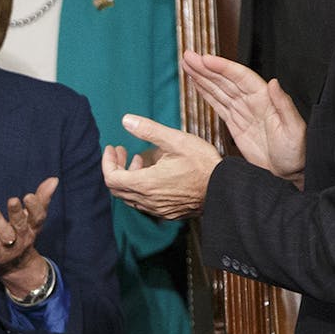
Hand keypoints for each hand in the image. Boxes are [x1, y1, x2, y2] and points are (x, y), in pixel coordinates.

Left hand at [0, 177, 57, 296]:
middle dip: (16, 213)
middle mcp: (22, 237)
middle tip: (12, 200)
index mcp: (32, 227)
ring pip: (5, 234)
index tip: (28, 196)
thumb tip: (54, 179)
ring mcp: (10, 247)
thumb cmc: (24, 233)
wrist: (17, 266)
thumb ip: (42, 198)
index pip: (37, 218)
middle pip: (20, 224)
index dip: (34, 208)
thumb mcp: (33, 218)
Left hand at [102, 114, 221, 218]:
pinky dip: (140, 187)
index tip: (112, 148)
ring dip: (128, 178)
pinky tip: (153, 173)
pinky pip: (145, 203)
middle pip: (117, 189)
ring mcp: (159, 209)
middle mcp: (149, 201)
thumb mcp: (176, 140)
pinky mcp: (169, 212)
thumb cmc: (203, 164)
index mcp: (146, 184)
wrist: (227, 189)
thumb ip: (149, 130)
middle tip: (121, 151)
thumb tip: (126, 120)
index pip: (111, 178)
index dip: (107, 162)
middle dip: (115, 168)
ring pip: (131, 197)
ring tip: (138, 159)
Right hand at [182, 51, 305, 183]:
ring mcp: (242, 111)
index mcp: (265, 99)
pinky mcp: (234, 122)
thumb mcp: (294, 129)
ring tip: (186, 63)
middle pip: (225, 80)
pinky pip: (217, 103)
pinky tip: (195, 82)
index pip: (240, 77)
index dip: (222, 67)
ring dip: (202, 76)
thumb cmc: (297, 151)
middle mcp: (252, 101)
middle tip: (188, 56)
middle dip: (205, 68)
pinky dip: (205, 92)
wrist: (290, 172)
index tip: (205, 59)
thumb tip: (274, 83)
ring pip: (218, 89)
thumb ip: (283, 105)